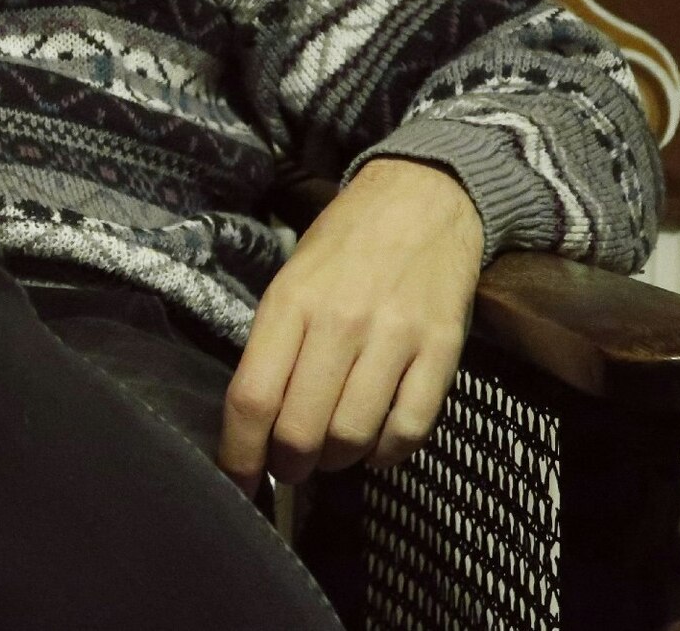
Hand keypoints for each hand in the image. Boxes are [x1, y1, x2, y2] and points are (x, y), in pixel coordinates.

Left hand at [218, 158, 482, 489]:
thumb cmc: (346, 243)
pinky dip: (388, 453)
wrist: (424, 196)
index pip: (252, 399)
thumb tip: (256, 424)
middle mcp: (339, 322)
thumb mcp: (291, 278)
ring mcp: (394, 336)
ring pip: (353, 438)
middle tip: (291, 464)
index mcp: (290, 302)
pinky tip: (377, 442)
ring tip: (333, 451)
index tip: (237, 484)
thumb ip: (274, 344)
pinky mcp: (442, 349)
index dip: (239, 456)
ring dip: (337, 462)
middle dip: (288, 465)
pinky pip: (410, 429)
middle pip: (301, 430)